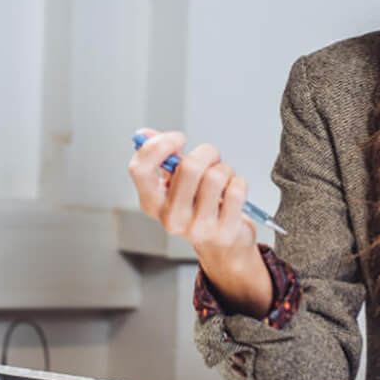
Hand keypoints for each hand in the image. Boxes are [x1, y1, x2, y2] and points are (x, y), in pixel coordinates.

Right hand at [128, 128, 271, 313]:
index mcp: (152, 202)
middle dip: (207, 152)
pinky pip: (236, 190)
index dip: (159, 145)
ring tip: (223, 178)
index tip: (178, 139)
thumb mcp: (175, 183)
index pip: (140, 168)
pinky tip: (233, 193)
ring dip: (225, 169)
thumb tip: (143, 134)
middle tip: (211, 157)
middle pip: (188, 167)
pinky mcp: (224, 232)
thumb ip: (161, 158)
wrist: (222, 245)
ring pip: (216, 176)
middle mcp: (171, 218)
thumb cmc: (198, 207)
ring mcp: (197, 228)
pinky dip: (239, 183)